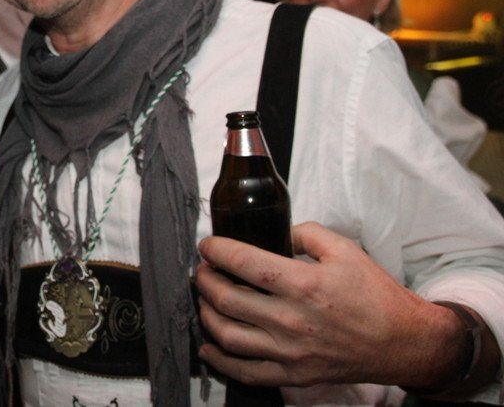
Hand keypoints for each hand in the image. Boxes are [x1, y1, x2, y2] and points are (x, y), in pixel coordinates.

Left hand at [195, 221, 463, 387]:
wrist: (404, 342)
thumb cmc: (375, 295)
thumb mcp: (345, 249)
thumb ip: (305, 232)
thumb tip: (276, 231)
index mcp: (304, 284)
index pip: (243, 263)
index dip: (217, 250)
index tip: (208, 245)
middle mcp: (292, 320)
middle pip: (227, 299)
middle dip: (204, 280)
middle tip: (202, 269)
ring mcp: (291, 351)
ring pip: (228, 335)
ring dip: (206, 314)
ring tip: (204, 298)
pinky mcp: (294, 375)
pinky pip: (246, 372)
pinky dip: (220, 361)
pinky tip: (208, 346)